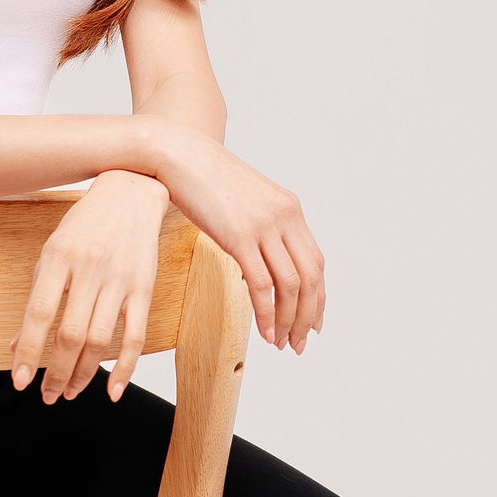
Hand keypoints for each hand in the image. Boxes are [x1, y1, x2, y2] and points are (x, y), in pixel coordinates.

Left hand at [11, 171, 169, 403]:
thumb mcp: (52, 252)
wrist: (132, 192)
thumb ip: (38, 297)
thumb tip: (16, 345)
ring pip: (100, 341)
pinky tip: (112, 391)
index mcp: (59, 258)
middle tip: (48, 395)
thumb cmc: (86, 224)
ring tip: (71, 392)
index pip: (39, 314)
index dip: (28, 352)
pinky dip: (125, 368)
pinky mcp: (143, 289)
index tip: (20, 380)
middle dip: (57, 373)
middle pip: (71, 335)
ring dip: (84, 375)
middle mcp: (89, 270)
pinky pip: (135, 336)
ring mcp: (119, 281)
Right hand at [148, 128, 326, 350]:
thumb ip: (259, 230)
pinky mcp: (239, 235)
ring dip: (289, 320)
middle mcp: (284, 216)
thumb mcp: (244, 203)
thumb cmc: (204, 179)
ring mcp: (263, 225)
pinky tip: (264, 332)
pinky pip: (261, 284)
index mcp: (290, 208)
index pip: (316, 262)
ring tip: (281, 343)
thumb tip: (257, 267)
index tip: (313, 322)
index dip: (318, 297)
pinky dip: (266, 313)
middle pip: (311, 277)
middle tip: (299, 343)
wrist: (178, 153)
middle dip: (307, 316)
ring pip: (290, 285)